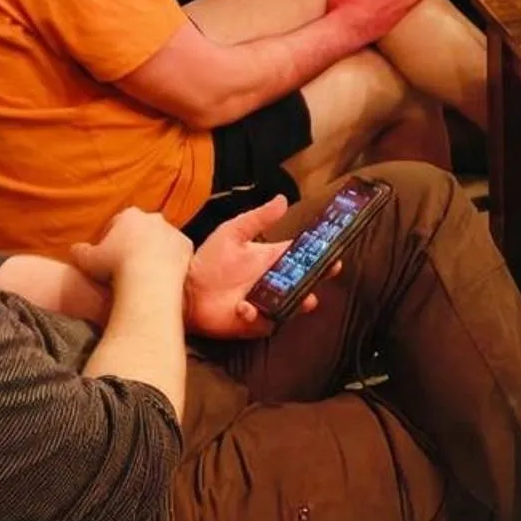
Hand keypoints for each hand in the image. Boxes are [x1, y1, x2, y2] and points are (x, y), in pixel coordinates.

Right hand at [69, 206, 194, 291]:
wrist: (149, 278)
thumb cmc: (115, 266)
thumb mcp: (87, 259)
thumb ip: (79, 251)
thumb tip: (76, 249)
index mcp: (130, 215)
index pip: (117, 223)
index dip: (111, 239)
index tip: (107, 256)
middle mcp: (154, 218)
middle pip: (141, 229)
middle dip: (135, 242)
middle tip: (126, 263)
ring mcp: (173, 231)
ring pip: (161, 240)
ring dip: (154, 251)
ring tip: (144, 272)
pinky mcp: (186, 246)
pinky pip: (176, 253)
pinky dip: (169, 261)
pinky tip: (160, 276)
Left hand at [184, 196, 322, 338]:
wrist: (184, 288)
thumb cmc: (209, 259)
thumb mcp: (233, 232)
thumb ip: (258, 218)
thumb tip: (283, 199)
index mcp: (272, 258)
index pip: (302, 256)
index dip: (321, 254)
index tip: (336, 251)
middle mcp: (273, 281)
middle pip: (304, 281)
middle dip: (319, 278)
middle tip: (329, 271)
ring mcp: (266, 303)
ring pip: (293, 304)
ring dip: (300, 302)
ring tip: (306, 299)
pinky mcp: (253, 322)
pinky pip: (264, 320)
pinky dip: (257, 315)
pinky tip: (244, 307)